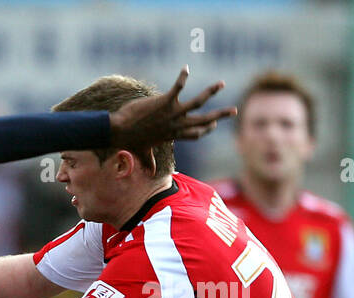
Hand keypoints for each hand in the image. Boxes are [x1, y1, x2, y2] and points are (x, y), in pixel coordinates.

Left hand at [108, 66, 235, 154]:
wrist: (118, 131)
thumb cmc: (129, 141)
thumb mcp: (143, 153)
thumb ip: (149, 162)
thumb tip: (150, 174)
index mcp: (173, 134)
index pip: (195, 134)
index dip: (205, 130)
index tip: (213, 124)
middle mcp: (176, 124)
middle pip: (204, 120)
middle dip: (221, 115)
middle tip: (234, 111)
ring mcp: (172, 113)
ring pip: (198, 102)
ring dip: (211, 92)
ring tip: (221, 84)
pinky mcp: (165, 101)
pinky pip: (178, 87)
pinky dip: (183, 77)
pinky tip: (186, 68)